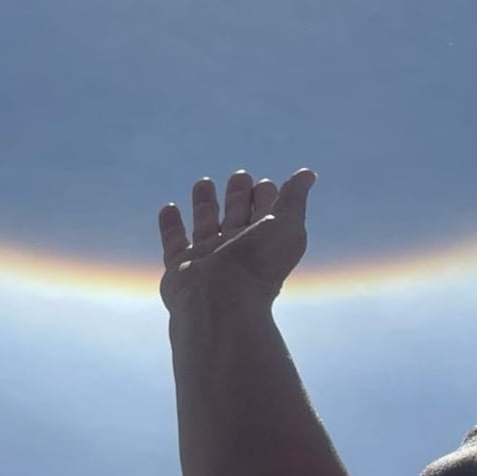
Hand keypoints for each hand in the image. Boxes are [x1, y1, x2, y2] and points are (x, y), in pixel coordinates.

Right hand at [158, 168, 315, 312]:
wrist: (221, 302)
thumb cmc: (258, 264)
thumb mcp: (286, 224)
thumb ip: (294, 198)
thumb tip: (308, 174)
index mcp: (264, 241)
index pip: (267, 212)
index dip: (267, 196)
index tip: (265, 183)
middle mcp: (236, 249)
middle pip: (237, 216)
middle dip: (238, 195)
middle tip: (239, 176)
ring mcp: (207, 258)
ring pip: (205, 224)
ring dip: (204, 203)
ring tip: (203, 182)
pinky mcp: (180, 267)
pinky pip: (173, 242)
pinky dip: (170, 225)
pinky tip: (168, 208)